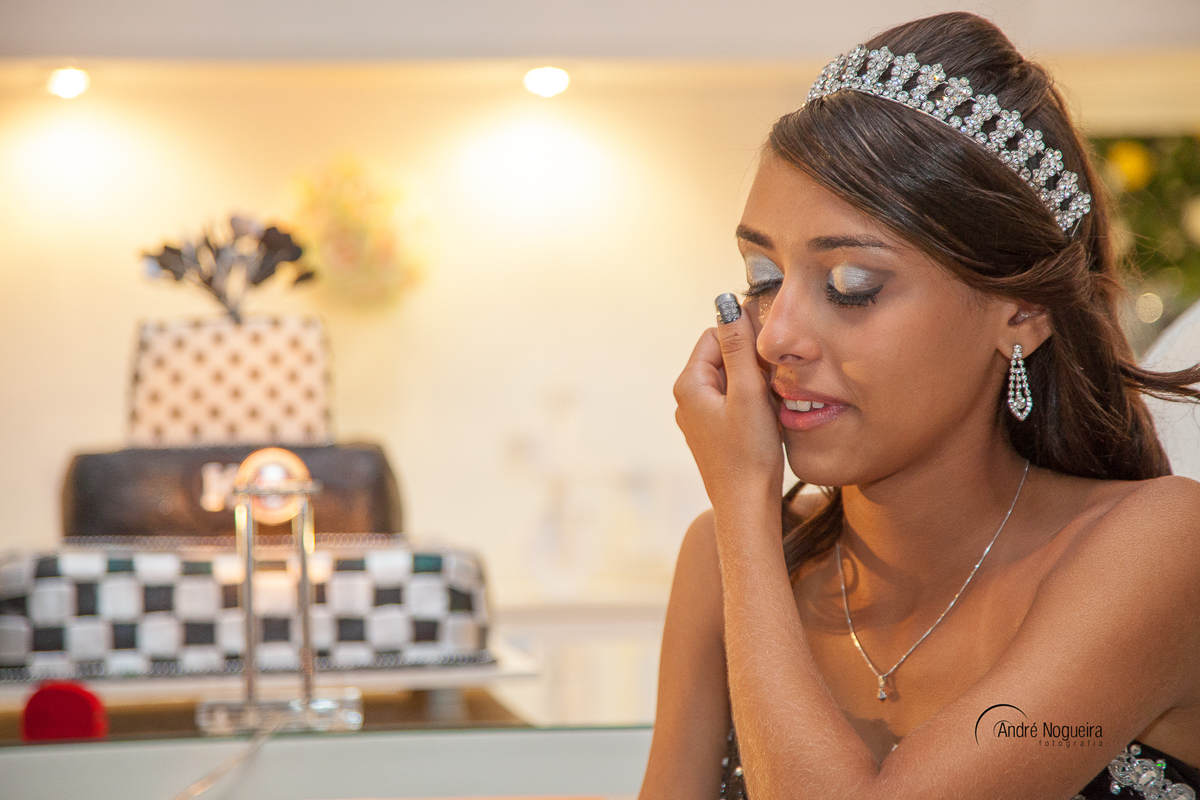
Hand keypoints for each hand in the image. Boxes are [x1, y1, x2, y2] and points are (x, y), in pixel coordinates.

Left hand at [673, 295, 784, 508]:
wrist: (747, 507)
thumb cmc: (749, 453)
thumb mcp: (749, 392)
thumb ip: (739, 346)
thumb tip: (726, 303)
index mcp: (688, 384)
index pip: (715, 336)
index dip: (744, 338)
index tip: (769, 355)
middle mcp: (686, 400)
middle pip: (721, 358)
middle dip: (749, 363)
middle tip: (773, 382)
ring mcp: (697, 419)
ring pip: (729, 381)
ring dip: (752, 383)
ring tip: (770, 403)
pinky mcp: (711, 434)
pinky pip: (731, 403)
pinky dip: (750, 402)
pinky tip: (766, 418)